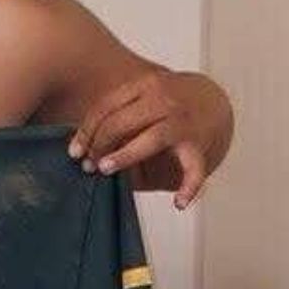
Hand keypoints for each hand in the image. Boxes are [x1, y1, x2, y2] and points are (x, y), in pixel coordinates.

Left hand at [66, 69, 226, 209]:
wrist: (214, 101)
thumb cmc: (167, 105)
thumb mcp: (142, 98)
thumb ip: (118, 116)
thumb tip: (81, 146)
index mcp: (144, 86)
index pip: (105, 106)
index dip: (86, 131)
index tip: (74, 151)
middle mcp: (163, 100)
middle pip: (122, 122)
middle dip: (99, 145)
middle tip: (88, 165)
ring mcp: (182, 122)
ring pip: (151, 139)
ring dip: (125, 156)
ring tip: (106, 170)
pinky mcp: (199, 145)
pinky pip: (194, 169)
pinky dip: (189, 187)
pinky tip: (178, 203)